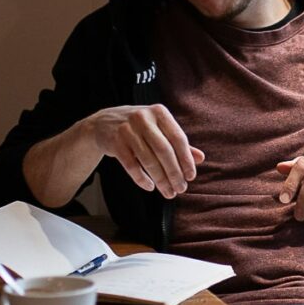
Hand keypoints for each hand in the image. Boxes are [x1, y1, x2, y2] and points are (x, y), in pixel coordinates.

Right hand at [89, 104, 203, 198]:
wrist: (103, 123)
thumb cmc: (139, 127)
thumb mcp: (158, 128)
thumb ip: (178, 142)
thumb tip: (201, 158)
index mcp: (159, 112)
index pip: (178, 138)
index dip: (186, 159)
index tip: (191, 176)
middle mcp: (143, 118)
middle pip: (164, 151)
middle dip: (174, 173)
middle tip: (181, 189)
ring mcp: (127, 130)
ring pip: (148, 160)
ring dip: (161, 180)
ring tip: (168, 192)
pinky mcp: (114, 142)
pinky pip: (131, 165)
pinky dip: (142, 179)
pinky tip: (150, 187)